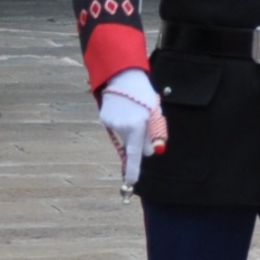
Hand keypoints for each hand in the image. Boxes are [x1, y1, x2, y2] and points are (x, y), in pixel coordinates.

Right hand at [98, 69, 165, 186]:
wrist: (123, 77)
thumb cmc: (144, 95)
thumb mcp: (155, 113)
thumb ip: (154, 133)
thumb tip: (153, 152)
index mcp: (137, 126)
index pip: (135, 153)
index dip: (134, 169)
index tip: (131, 182)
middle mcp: (123, 127)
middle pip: (133, 145)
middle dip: (139, 142)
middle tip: (144, 124)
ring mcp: (111, 123)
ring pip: (126, 136)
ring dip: (131, 129)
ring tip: (133, 111)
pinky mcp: (104, 119)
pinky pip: (117, 128)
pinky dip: (122, 123)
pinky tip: (124, 109)